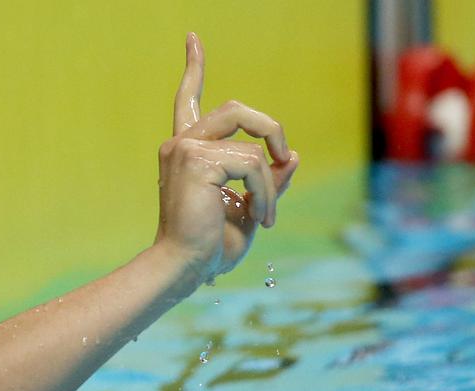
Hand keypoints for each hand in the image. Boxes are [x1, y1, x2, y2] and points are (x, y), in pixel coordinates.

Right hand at [155, 33, 298, 282]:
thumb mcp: (249, 209)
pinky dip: (266, 193)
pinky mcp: (196, 161)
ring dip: (271, 181)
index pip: (189, 99)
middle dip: (271, 130)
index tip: (192, 38)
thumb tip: (294, 156)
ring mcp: (185, 149)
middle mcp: (180, 144)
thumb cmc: (209, 247)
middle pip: (237, 109)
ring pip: (252, 143)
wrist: (184, 268)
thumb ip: (269, 180)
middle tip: (285, 158)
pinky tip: (260, 218)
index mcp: (186, 151)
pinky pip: (253, 165)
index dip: (193, 67)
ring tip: (266, 215)